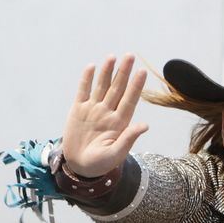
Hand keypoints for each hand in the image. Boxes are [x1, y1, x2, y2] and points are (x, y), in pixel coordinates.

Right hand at [62, 54, 147, 177]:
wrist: (80, 167)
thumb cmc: (100, 164)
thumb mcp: (116, 154)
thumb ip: (129, 138)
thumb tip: (145, 125)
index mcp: (119, 123)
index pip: (129, 100)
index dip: (136, 86)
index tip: (142, 72)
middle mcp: (108, 113)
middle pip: (117, 89)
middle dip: (123, 72)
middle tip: (130, 55)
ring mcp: (93, 110)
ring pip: (101, 87)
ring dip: (107, 72)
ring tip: (112, 57)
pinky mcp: (78, 110)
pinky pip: (83, 91)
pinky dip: (86, 79)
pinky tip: (92, 67)